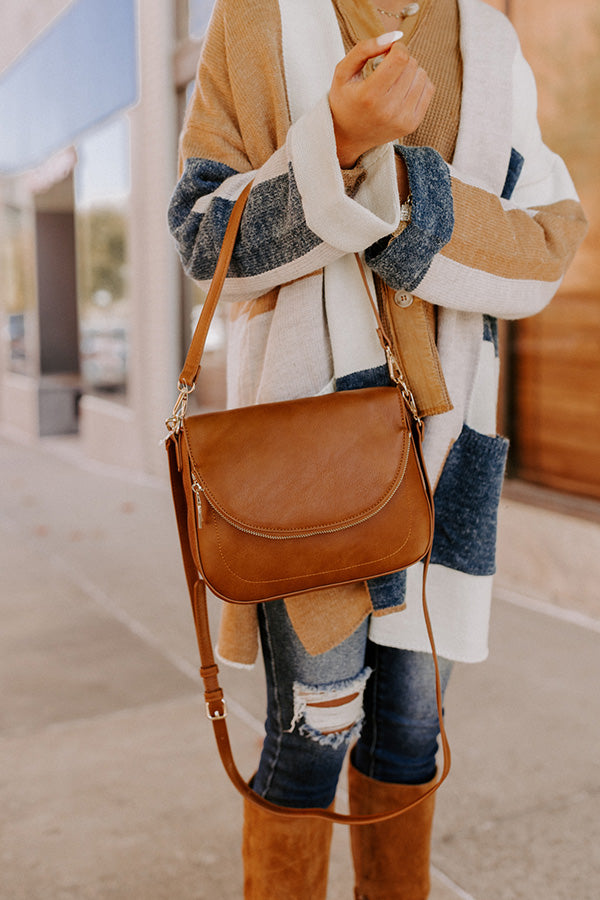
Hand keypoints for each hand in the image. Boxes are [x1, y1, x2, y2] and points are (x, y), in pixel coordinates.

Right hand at [329, 32, 433, 168]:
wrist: (348, 137)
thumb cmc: (344, 101)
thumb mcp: (343, 72)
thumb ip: (364, 49)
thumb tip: (395, 36)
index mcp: (369, 96)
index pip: (400, 58)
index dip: (397, 47)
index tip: (389, 51)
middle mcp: (388, 110)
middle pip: (411, 65)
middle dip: (401, 59)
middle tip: (387, 69)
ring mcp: (402, 119)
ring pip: (422, 75)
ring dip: (410, 71)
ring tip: (394, 80)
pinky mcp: (412, 124)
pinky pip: (429, 89)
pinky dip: (418, 83)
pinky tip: (403, 89)